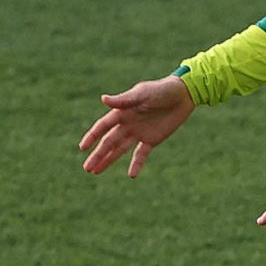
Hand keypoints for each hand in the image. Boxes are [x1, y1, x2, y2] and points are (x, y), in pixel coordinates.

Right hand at [79, 76, 194, 176]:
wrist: (182, 95)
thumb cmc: (161, 90)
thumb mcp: (142, 94)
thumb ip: (124, 100)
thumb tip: (103, 99)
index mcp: (122, 112)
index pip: (103, 126)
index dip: (92, 136)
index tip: (82, 147)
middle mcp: (127, 124)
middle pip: (109, 142)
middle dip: (98, 155)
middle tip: (87, 168)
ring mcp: (139, 133)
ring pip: (120, 150)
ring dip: (109, 160)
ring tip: (96, 172)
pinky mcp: (152, 140)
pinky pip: (141, 154)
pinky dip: (136, 164)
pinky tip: (131, 175)